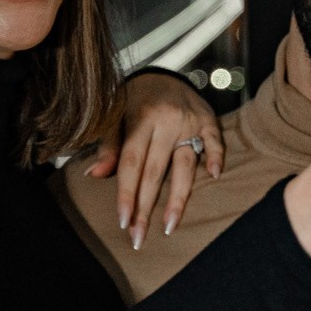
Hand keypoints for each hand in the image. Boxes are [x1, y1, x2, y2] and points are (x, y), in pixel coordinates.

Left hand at [85, 70, 225, 248]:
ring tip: (170, 226)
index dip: (127, 194)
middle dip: (146, 207)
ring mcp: (189, 121)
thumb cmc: (133, 100)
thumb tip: (95, 175)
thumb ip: (108, 146)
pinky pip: (214, 141)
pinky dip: (215, 156)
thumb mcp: (114, 116)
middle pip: (156, 172)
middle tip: (139, 237)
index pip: (132, 164)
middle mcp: (166, 121)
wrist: (162, 73)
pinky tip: (213, 176)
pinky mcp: (208, 120)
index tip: (123, 222)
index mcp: (140, 119)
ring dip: (178, 198)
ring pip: (185, 166)